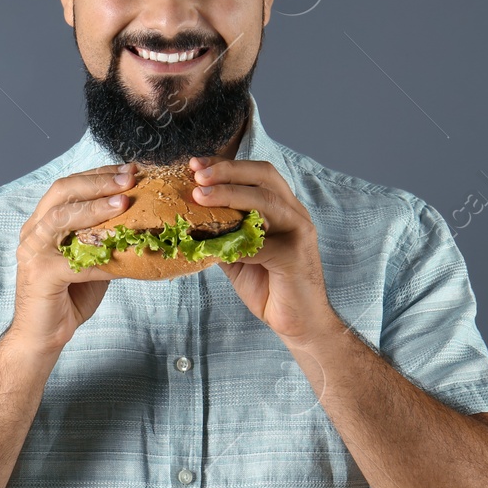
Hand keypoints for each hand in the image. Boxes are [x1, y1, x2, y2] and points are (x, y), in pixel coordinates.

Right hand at [12, 162, 138, 350]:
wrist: (44, 336)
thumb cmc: (71, 296)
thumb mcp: (93, 258)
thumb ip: (107, 237)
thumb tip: (145, 218)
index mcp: (44, 221)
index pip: (72, 185)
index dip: (101, 174)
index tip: (130, 169)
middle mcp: (34, 230)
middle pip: (63, 191)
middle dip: (98, 181)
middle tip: (129, 178)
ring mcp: (33, 251)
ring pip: (62, 216)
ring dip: (95, 206)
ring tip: (123, 201)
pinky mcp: (40, 274)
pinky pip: (74, 259)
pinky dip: (101, 256)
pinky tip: (122, 256)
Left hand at [188, 155, 340, 345]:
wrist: (299, 323)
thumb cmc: (269, 287)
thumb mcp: (238, 254)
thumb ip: (222, 234)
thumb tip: (188, 218)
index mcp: (283, 208)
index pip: (256, 174)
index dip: (226, 166)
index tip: (195, 164)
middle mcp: (295, 213)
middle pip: (264, 177)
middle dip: (228, 171)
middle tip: (197, 174)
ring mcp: (299, 232)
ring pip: (265, 202)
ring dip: (229, 195)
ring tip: (200, 196)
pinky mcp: (296, 256)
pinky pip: (262, 243)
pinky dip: (234, 242)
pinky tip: (211, 245)